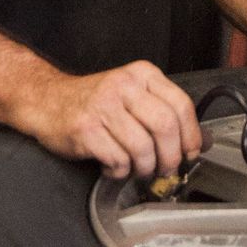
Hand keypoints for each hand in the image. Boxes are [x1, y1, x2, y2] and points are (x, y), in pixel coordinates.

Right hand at [23, 59, 203, 180]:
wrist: (46, 100)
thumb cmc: (93, 102)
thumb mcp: (132, 95)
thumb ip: (163, 113)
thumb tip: (200, 142)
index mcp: (141, 75)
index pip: (180, 104)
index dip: (191, 135)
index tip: (190, 152)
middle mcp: (123, 86)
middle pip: (165, 126)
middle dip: (170, 157)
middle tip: (165, 169)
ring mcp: (103, 106)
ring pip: (142, 148)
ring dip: (144, 168)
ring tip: (136, 168)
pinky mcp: (86, 129)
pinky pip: (117, 159)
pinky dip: (119, 171)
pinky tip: (113, 165)